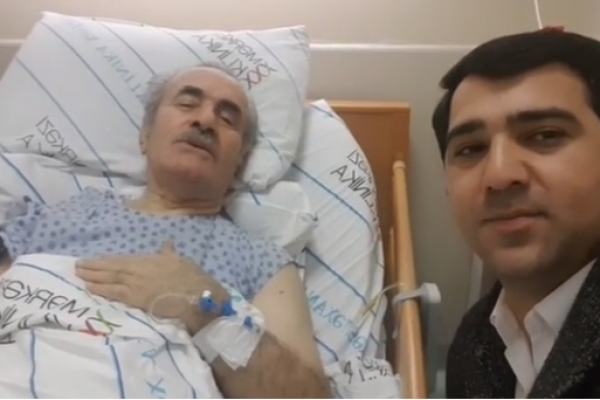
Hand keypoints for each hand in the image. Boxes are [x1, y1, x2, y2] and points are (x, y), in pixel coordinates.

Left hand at [75, 241, 228, 332]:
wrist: (195, 295)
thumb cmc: (191, 277)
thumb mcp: (180, 260)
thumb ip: (169, 252)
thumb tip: (167, 243)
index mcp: (149, 259)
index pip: (122, 259)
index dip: (106, 260)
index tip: (93, 259)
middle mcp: (139, 269)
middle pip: (112, 268)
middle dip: (94, 267)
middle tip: (77, 265)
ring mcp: (136, 284)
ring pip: (110, 279)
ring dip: (93, 277)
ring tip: (79, 275)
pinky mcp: (136, 299)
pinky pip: (114, 293)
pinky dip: (101, 290)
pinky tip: (89, 288)